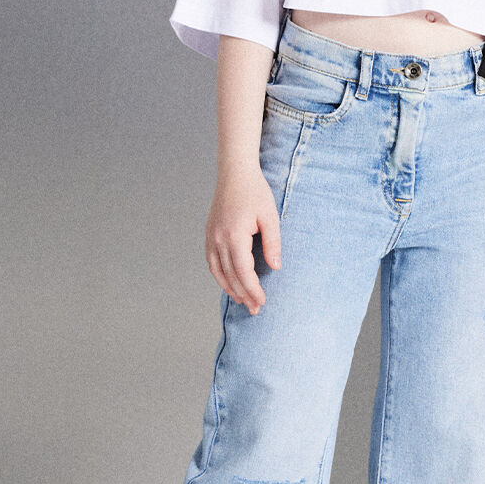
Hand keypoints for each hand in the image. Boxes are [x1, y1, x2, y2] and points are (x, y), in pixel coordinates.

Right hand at [205, 163, 281, 312]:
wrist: (235, 173)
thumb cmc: (255, 193)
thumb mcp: (270, 217)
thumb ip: (273, 243)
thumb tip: (275, 268)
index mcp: (234, 235)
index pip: (243, 272)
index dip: (252, 289)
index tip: (262, 301)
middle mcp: (218, 239)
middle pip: (230, 276)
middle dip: (243, 294)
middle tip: (255, 309)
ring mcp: (211, 237)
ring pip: (218, 272)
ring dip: (230, 289)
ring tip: (242, 301)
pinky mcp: (209, 234)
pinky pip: (212, 262)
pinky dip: (220, 276)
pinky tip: (229, 283)